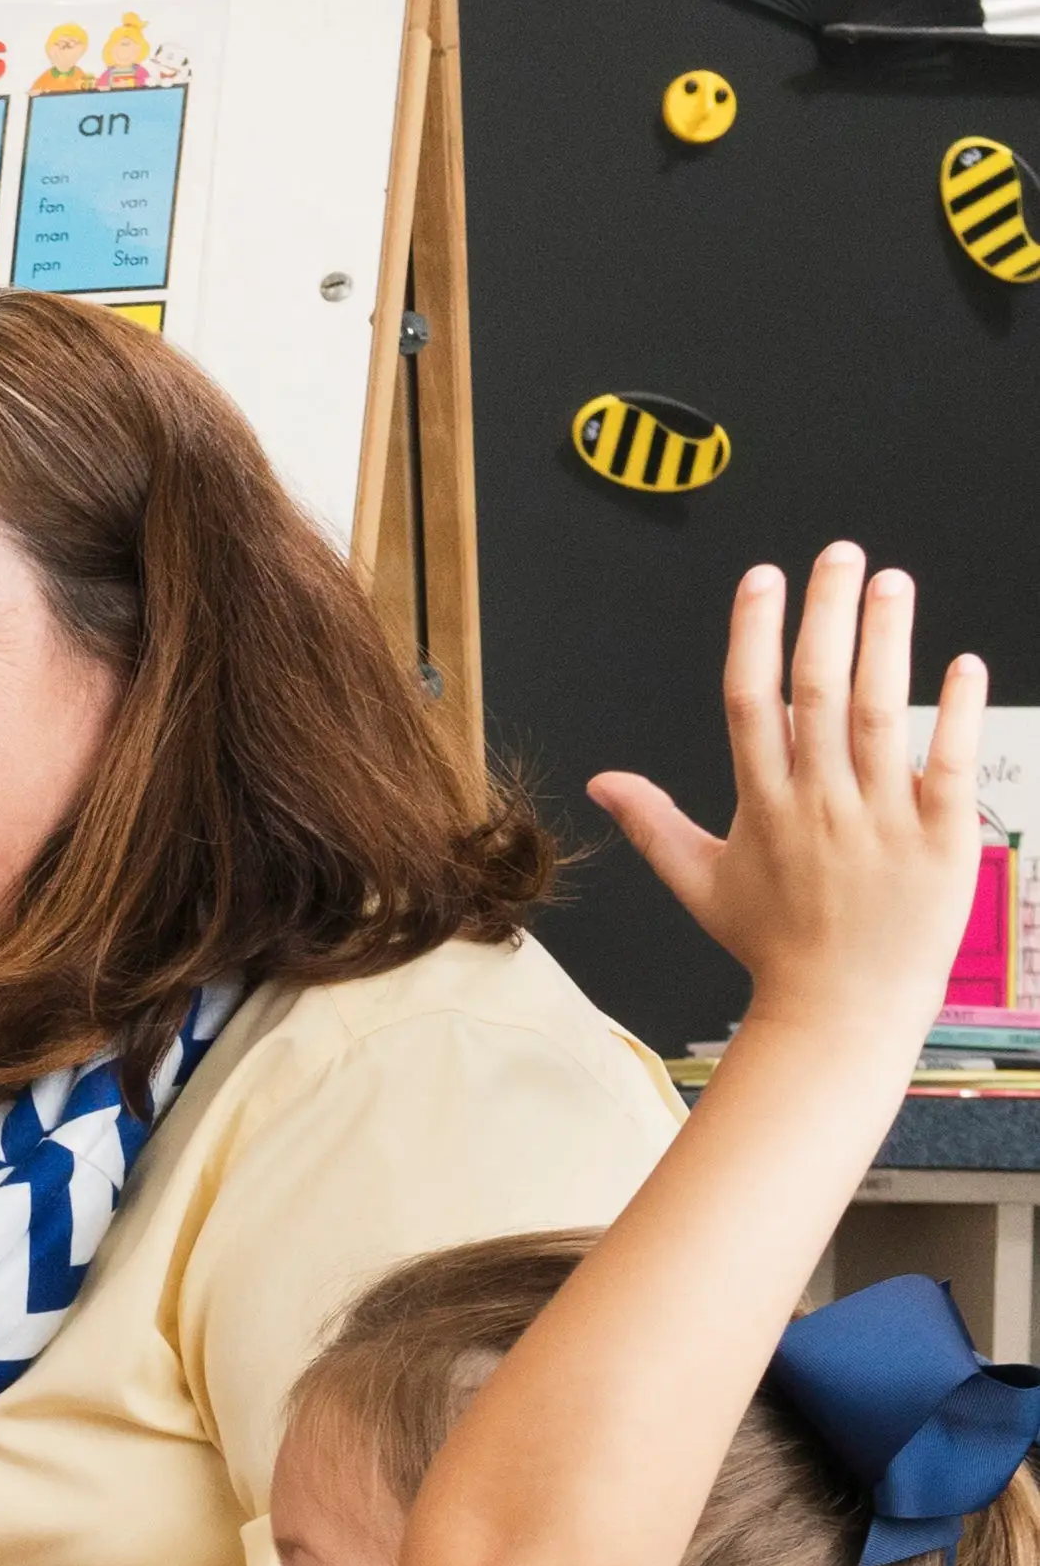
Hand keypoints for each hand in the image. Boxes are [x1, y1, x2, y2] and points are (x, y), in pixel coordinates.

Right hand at [590, 545, 985, 1061]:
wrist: (842, 1009)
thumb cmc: (776, 946)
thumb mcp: (702, 884)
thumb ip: (654, 824)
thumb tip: (604, 781)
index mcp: (764, 808)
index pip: (751, 704)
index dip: (754, 636)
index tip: (765, 580)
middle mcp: (819, 805)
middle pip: (817, 692)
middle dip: (827, 616)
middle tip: (840, 555)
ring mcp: (881, 822)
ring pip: (881, 715)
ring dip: (887, 642)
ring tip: (891, 583)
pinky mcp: (940, 840)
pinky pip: (948, 764)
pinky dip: (956, 712)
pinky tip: (961, 662)